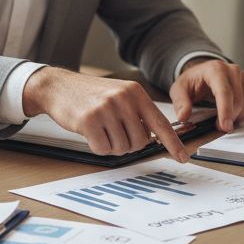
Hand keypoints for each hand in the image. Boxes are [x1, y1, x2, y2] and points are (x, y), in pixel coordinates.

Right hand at [23, 67, 188, 162]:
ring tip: (100, 129)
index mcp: (136, 92)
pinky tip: (90, 132)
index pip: (161, 122)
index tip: (184, 157)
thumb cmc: (90, 94)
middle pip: (140, 142)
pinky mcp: (90, 121)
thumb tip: (154, 138)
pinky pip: (103, 149)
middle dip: (128, 144)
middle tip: (113, 133)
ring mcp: (107, 109)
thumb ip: (137, 112)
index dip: (173, 143)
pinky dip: (97, 146)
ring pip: (122, 148)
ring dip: (111, 145)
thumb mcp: (119, 94)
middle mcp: (124, 99)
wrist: (58, 86)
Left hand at [170, 59, 243, 132]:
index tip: (225, 127)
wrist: (202, 74)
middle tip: (217, 126)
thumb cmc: (192, 81)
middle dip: (228, 118)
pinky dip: (242, 116)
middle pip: (237, 101)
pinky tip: (232, 115)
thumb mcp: (179, 90)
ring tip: (221, 118)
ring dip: (235, 118)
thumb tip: (183, 116)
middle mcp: (233, 70)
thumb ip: (181, 103)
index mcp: (215, 69)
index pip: (224, 92)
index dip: (225, 111)